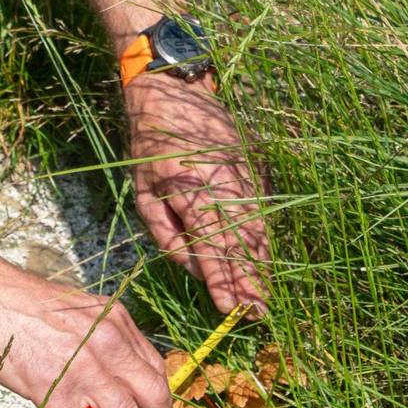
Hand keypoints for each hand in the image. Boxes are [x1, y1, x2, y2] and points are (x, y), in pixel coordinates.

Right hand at [0, 265, 172, 407]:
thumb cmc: (18, 302)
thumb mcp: (76, 310)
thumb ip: (97, 339)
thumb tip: (105, 374)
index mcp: (114, 320)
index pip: (154, 367)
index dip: (161, 402)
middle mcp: (108, 342)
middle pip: (153, 396)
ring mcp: (83, 366)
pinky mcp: (52, 389)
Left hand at [126, 74, 270, 314]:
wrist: (174, 93)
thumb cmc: (149, 147)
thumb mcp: (142, 192)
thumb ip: (167, 234)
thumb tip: (193, 269)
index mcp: (189, 191)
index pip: (210, 246)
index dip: (222, 281)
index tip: (231, 309)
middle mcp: (221, 185)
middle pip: (239, 243)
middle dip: (249, 281)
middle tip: (258, 315)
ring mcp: (241, 175)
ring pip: (255, 228)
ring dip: (260, 264)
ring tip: (264, 296)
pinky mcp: (252, 167)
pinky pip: (260, 211)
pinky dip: (263, 238)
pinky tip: (265, 261)